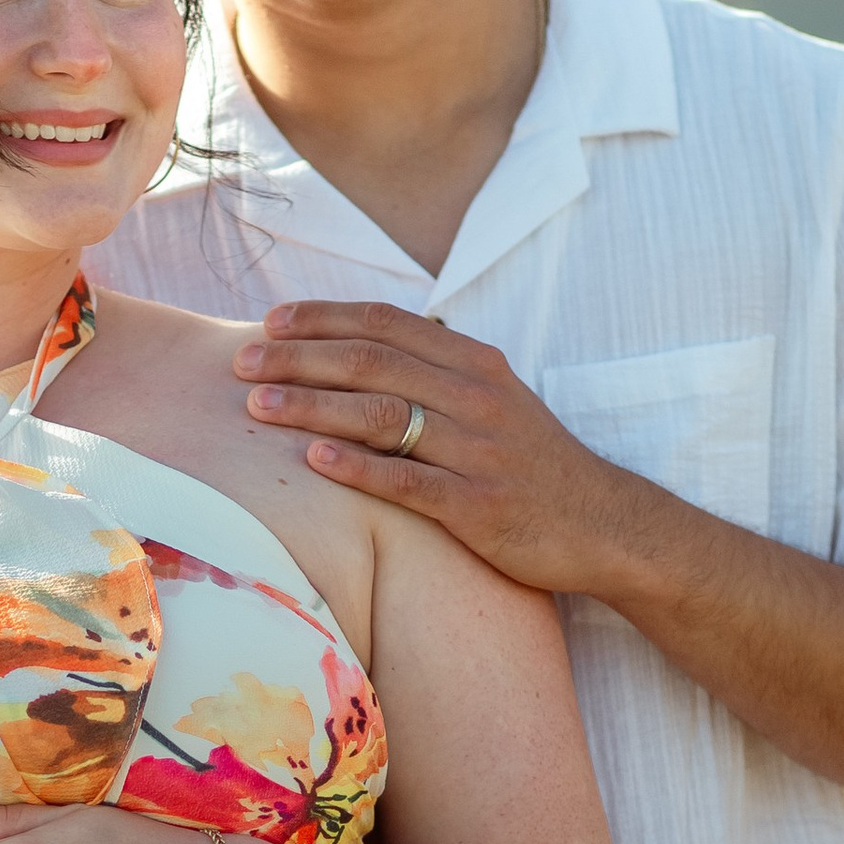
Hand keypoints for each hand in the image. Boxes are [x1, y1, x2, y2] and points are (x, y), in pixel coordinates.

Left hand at [232, 304, 640, 591]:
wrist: (602, 524)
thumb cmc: (531, 465)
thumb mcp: (492, 401)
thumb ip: (433, 374)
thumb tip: (359, 351)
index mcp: (474, 363)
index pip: (385, 323)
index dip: (322, 318)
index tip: (270, 323)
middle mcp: (475, 396)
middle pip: (371, 362)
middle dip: (299, 358)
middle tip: (242, 363)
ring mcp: (478, 450)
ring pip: (381, 415)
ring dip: (312, 406)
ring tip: (257, 407)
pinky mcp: (478, 505)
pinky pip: (407, 480)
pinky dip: (356, 466)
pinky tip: (312, 458)